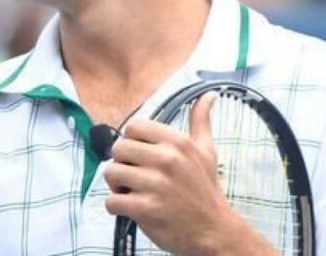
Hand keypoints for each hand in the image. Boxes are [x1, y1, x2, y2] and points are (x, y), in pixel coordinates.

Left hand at [102, 93, 276, 254]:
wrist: (214, 231)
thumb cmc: (205, 190)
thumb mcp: (206, 151)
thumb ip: (201, 121)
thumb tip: (208, 95)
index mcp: (177, 143)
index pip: (133, 127)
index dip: (131, 141)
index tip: (139, 155)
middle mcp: (166, 159)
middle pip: (118, 149)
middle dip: (122, 164)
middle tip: (135, 176)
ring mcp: (155, 184)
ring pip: (111, 172)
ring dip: (116, 185)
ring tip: (132, 191)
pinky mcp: (145, 208)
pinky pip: (111, 200)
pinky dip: (115, 206)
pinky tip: (130, 208)